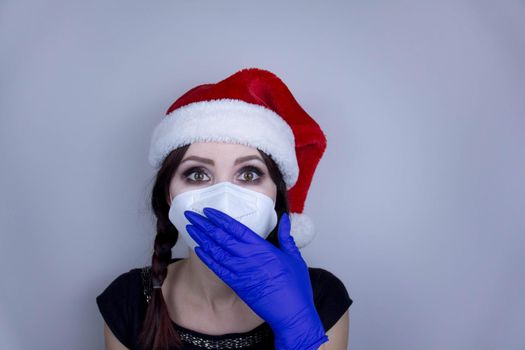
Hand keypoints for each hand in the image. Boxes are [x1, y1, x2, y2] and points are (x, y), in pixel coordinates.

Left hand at [184, 207, 327, 349]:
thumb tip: (284, 220)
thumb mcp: (294, 257)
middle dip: (205, 224)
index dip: (220, 218)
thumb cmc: (295, 286)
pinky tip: (198, 249)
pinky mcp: (236, 284)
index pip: (235, 228)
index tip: (208, 210)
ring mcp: (240, 271)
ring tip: (191, 228)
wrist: (291, 312)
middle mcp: (247, 257)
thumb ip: (286, 236)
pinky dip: (207, 257)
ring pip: (216, 251)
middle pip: (221, 236)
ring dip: (202, 238)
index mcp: (261, 248)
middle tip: (192, 214)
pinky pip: (217, 268)